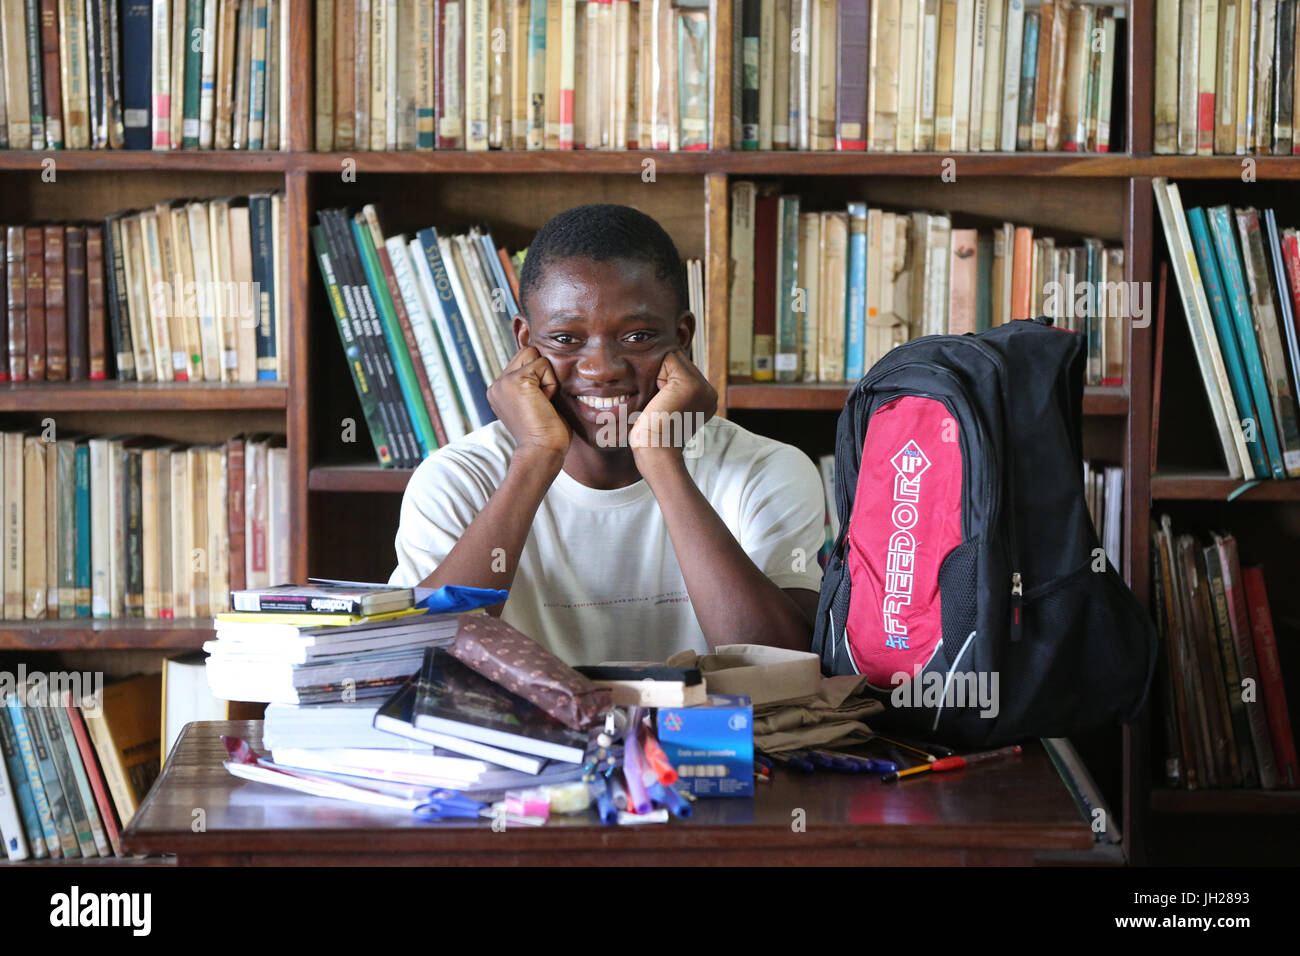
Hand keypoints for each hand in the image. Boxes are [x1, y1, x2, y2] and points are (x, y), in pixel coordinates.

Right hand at [487, 346, 571, 463]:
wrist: (542, 451)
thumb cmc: (547, 433)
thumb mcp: (535, 402)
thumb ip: (533, 382)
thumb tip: (543, 359)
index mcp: (499, 391)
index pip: (523, 361)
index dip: (539, 376)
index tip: (539, 403)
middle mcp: (496, 385)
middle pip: (527, 352)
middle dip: (541, 372)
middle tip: (541, 401)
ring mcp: (503, 382)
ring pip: (533, 354)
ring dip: (546, 377)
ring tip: (542, 401)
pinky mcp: (515, 380)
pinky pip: (543, 364)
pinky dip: (550, 383)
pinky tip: (544, 402)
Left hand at [630, 350, 717, 466]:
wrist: (655, 452)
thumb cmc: (653, 435)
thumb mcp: (667, 408)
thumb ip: (671, 389)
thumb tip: (658, 370)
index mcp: (706, 399)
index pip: (683, 370)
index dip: (664, 379)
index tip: (660, 403)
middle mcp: (709, 392)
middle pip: (680, 361)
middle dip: (662, 374)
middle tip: (658, 402)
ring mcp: (703, 387)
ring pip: (674, 357)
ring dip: (659, 373)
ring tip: (659, 400)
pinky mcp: (690, 385)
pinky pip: (668, 358)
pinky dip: (656, 372)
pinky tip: (657, 395)